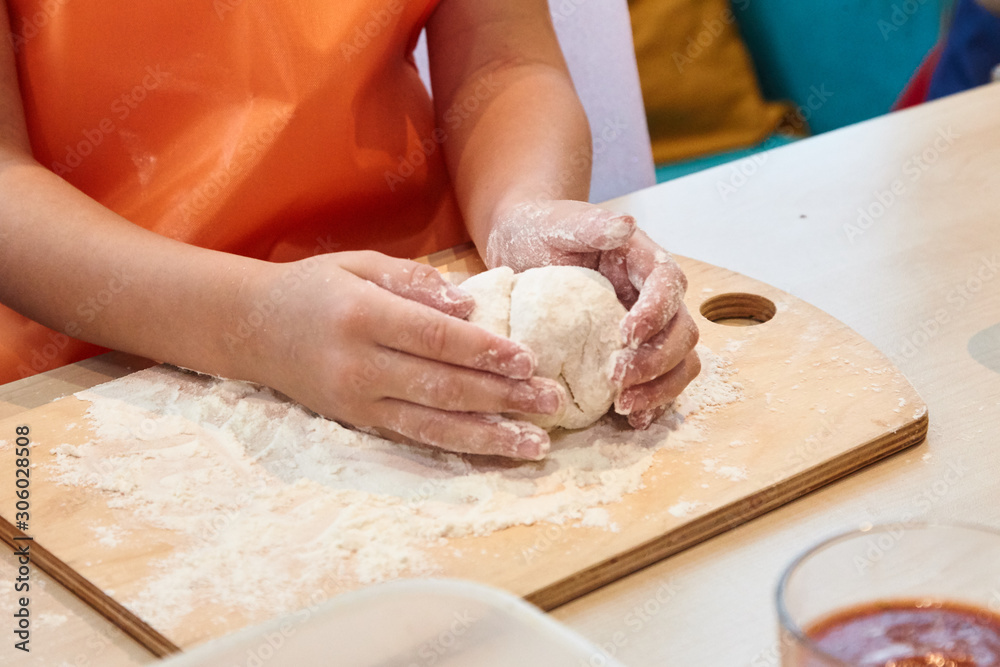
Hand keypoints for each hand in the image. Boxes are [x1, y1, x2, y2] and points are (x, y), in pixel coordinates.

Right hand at [244, 251, 566, 458]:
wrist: (249, 328)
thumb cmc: (313, 287)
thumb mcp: (358, 263)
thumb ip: (413, 280)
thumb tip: (468, 305)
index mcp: (362, 316)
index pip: (435, 338)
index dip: (485, 352)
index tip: (530, 360)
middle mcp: (360, 366)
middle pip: (443, 387)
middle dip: (503, 397)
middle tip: (552, 402)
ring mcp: (358, 401)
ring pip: (433, 425)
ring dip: (490, 435)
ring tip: (535, 443)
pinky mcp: (358, 421)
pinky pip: (414, 437)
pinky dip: (458, 445)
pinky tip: (492, 448)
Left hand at [485, 200, 700, 427]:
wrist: (522, 245)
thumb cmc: (543, 231)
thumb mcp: (562, 224)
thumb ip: (594, 226)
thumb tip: (626, 225)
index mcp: (644, 262)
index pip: (669, 285)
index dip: (656, 313)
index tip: (626, 334)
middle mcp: (654, 297)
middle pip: (682, 331)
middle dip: (657, 360)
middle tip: (617, 379)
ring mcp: (647, 329)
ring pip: (679, 362)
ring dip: (661, 388)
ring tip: (624, 407)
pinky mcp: (632, 354)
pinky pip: (658, 382)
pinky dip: (652, 403)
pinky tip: (632, 420)